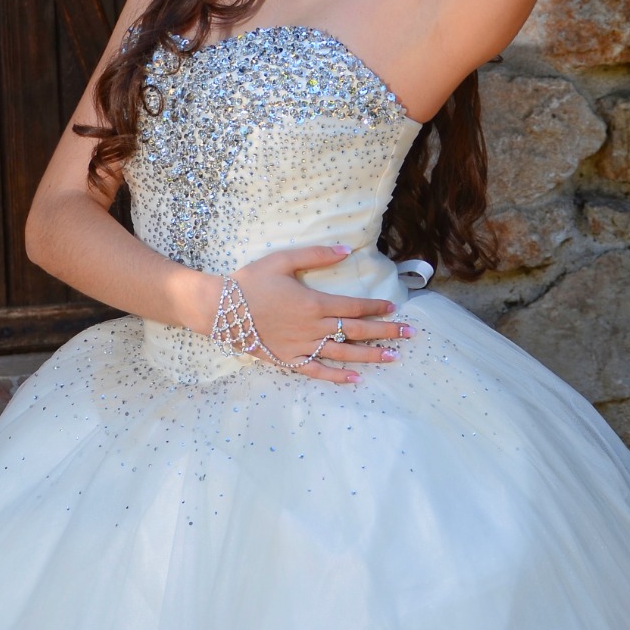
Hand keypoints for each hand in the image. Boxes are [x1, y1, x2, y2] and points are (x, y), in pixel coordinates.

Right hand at [199, 244, 412, 384]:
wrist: (219, 309)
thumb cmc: (250, 282)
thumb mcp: (282, 260)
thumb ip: (316, 255)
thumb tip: (346, 250)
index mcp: (313, 302)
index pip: (353, 306)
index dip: (376, 307)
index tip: (394, 308)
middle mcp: (312, 328)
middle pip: (356, 331)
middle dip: (385, 332)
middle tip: (410, 334)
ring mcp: (301, 347)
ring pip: (343, 354)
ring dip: (370, 355)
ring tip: (393, 357)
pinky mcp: (289, 361)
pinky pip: (317, 372)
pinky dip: (337, 378)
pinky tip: (356, 379)